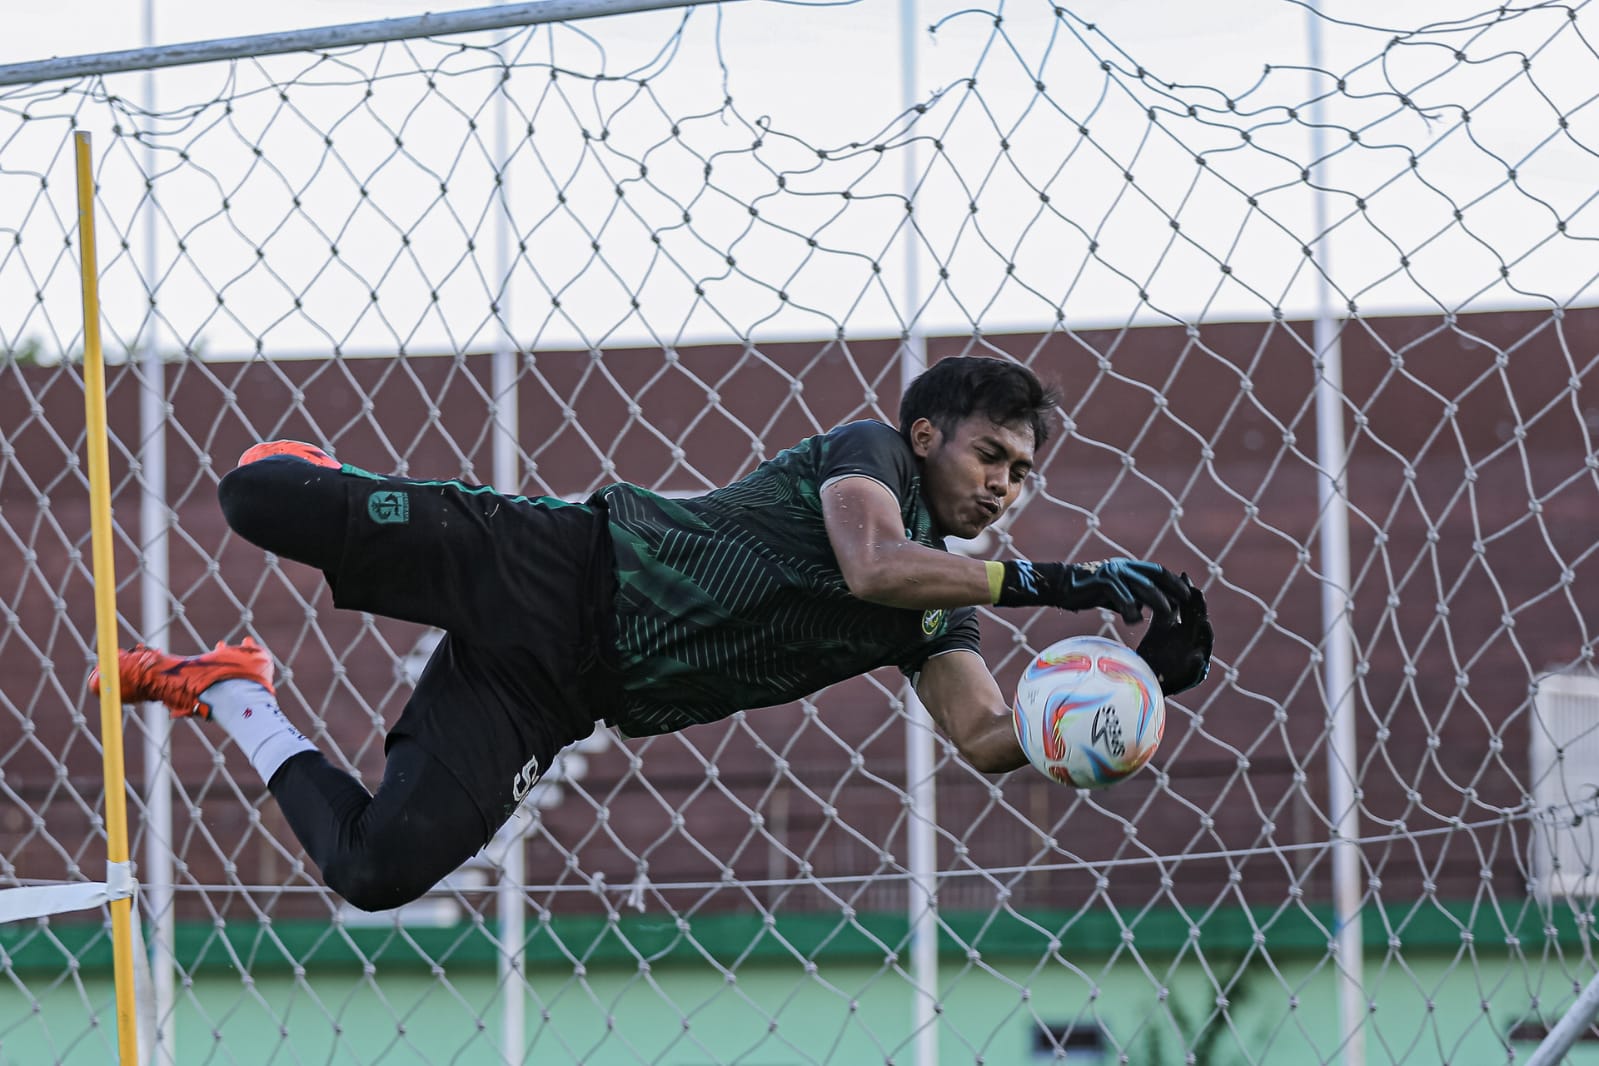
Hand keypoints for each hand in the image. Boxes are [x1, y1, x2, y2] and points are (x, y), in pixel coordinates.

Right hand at [996, 558, 1188, 623]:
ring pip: (1144, 587)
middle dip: (1173, 590)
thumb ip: (1128, 596)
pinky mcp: (1103, 582)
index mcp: (1128, 566)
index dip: (1173, 582)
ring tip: (1168, 617)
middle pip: (1156, 577)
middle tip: (1185, 606)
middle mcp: (1124, 566)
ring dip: (1158, 602)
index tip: (1187, 595)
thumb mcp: (1112, 592)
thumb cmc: (1086, 592)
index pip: (1158, 572)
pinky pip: (1124, 598)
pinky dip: (1132, 611)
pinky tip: (1135, 622)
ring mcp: (1114, 572)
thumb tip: (1142, 608)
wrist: (1059, 586)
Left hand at [1136, 573, 1213, 694]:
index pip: (1190, 607)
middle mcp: (1193, 641)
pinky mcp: (1191, 676)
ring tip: (1203, 623)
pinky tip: (1196, 657)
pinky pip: (1197, 670)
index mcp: (1185, 629)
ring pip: (1204, 643)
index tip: (1184, 576)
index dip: (1188, 592)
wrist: (1149, 681)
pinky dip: (1197, 664)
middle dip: (1199, 608)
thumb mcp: (1158, 630)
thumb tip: (1160, 587)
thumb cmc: (1154, 655)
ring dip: (1205, 634)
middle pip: (1199, 620)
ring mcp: (1195, 657)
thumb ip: (1163, 613)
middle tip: (1196, 592)